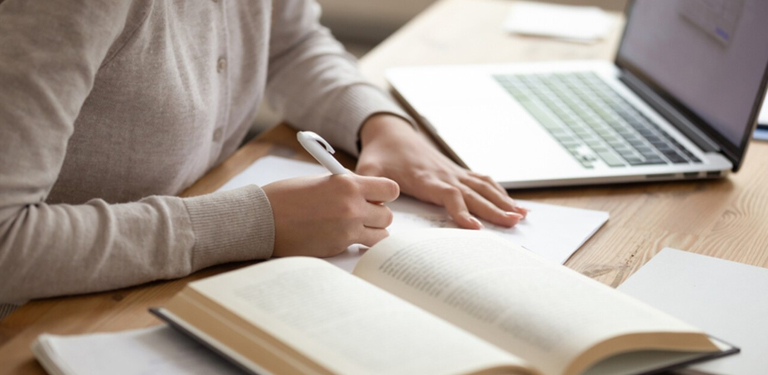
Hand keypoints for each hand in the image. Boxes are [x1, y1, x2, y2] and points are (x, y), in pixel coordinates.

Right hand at [262, 174, 398, 256]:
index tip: (377, 196)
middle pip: (388, 215)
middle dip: (378, 214)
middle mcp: (352, 207)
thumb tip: (366, 192)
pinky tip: (344, 236)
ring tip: (356, 227)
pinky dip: (358, 243)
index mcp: (348, 184)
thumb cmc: (287, 197)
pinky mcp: (339, 247)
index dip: (385, 193)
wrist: (263, 219)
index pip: (390, 189)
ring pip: (382, 235)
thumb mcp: (321, 180)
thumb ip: (347, 186)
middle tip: (364, 213)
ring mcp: (347, 230)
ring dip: (372, 231)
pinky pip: (362, 246)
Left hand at [356, 114, 526, 229]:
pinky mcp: (457, 171)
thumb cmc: (380, 155)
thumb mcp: (367, 170)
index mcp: (424, 178)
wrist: (390, 132)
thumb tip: (373, 207)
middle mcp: (444, 174)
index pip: (448, 194)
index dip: (461, 210)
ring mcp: (453, 172)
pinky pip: (482, 181)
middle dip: (494, 209)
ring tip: (521, 216)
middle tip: (513, 223)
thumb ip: (370, 187)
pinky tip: (513, 204)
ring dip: (503, 201)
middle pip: (473, 193)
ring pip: (483, 187)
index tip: (474, 227)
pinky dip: (500, 192)